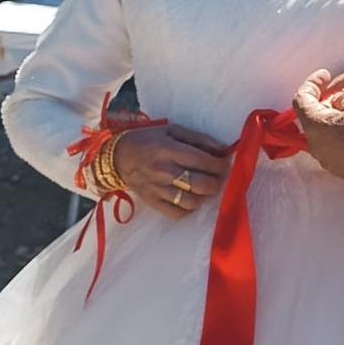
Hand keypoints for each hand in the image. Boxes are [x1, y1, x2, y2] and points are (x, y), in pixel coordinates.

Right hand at [114, 123, 229, 220]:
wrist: (117, 157)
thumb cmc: (147, 140)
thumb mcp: (172, 131)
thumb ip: (198, 139)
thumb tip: (222, 150)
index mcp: (168, 150)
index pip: (203, 161)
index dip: (220, 165)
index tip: (225, 164)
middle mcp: (163, 171)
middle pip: (200, 184)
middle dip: (216, 182)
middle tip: (219, 178)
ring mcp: (157, 189)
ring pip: (191, 201)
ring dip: (204, 197)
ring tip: (206, 189)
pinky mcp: (152, 202)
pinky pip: (177, 213)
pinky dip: (189, 209)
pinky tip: (191, 199)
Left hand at [293, 71, 343, 196]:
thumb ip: (340, 95)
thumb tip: (336, 102)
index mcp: (315, 126)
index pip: (301, 98)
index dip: (312, 83)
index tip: (324, 76)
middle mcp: (315, 146)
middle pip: (310, 116)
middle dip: (323, 101)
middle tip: (339, 94)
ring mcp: (326, 159)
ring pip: (322, 132)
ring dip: (332, 119)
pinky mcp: (338, 168)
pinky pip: (332, 146)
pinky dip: (339, 134)